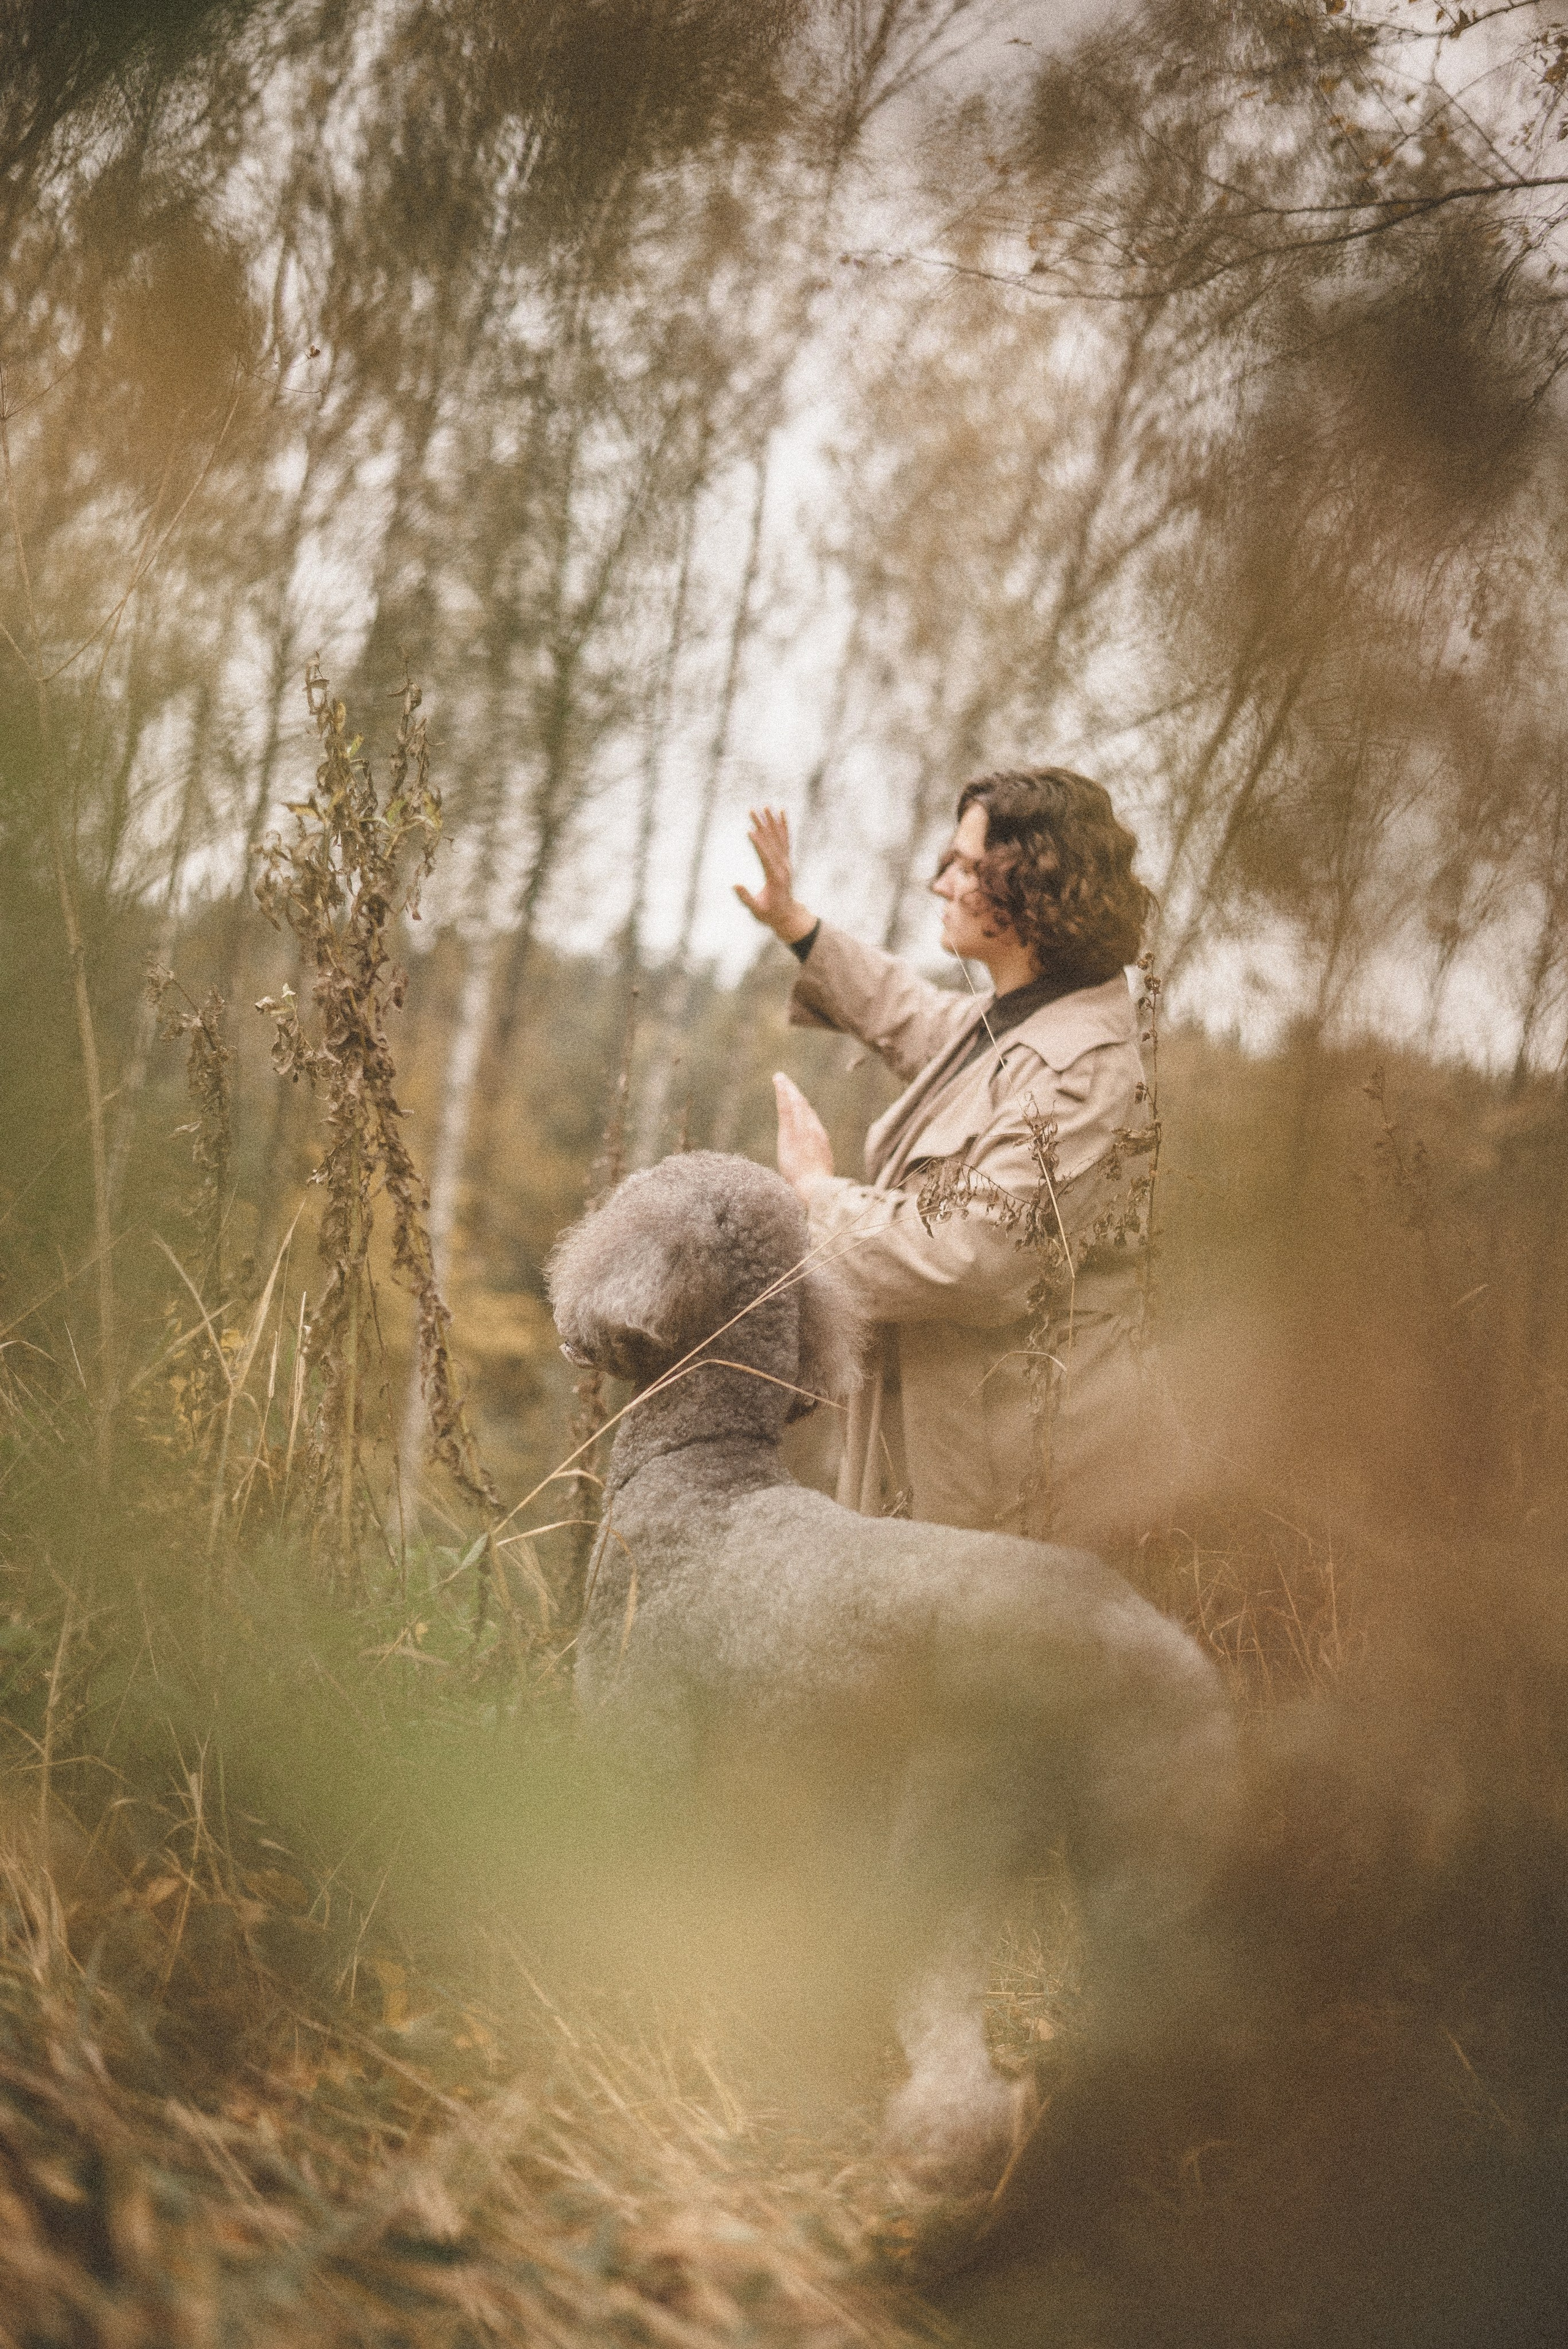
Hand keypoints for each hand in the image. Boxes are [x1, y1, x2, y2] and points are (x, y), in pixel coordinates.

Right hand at [734, 807, 815, 943]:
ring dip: (771, 821)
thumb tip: (734, 885)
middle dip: (761, 825)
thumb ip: (746, 899)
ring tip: (764, 806)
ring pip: (779, 838)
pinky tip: (781, 813)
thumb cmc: (768, 914)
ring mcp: (786, 862)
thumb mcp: (756, 911)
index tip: (751, 831)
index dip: (758, 845)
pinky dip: (783, 826)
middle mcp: (783, 867)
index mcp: (775, 878)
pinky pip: (786, 840)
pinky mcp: (787, 860)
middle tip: (752, 810)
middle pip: (772, 842)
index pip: (766, 857)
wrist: (786, 915)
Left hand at [774, 1072, 834, 1199]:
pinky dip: (783, 1093)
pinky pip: (786, 1107)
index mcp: (820, 1142)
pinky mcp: (791, 1131)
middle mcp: (814, 1131)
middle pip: (804, 1108)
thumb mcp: (818, 1177)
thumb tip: (811, 1174)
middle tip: (786, 1082)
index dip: (804, 1109)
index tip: (798, 1101)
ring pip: (795, 1104)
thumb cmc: (818, 1190)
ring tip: (780, 1078)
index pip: (811, 1120)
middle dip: (795, 1094)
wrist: (816, 1189)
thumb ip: (813, 1169)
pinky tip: (779, 1082)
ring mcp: (803, 1130)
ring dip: (787, 1089)